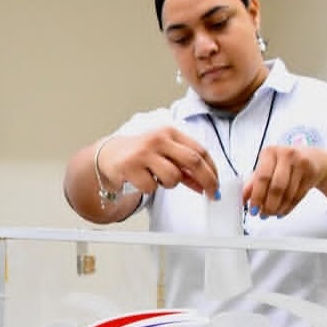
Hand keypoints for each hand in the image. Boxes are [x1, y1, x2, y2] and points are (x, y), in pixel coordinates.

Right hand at [96, 127, 218, 197]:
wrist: (110, 155)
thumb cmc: (141, 155)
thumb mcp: (165, 156)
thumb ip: (185, 168)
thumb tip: (205, 184)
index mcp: (170, 132)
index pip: (200, 150)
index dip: (212, 170)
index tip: (216, 185)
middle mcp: (158, 139)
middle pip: (193, 161)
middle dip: (206, 180)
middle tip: (210, 194)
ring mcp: (144, 152)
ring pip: (173, 177)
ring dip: (169, 184)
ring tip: (156, 178)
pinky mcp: (131, 166)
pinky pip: (152, 187)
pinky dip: (150, 188)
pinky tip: (141, 179)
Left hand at [242, 145, 326, 216]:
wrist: (313, 158)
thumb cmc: (284, 163)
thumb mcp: (266, 168)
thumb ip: (252, 182)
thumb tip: (241, 198)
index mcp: (270, 152)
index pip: (262, 177)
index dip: (257, 196)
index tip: (253, 209)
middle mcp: (286, 155)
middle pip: (276, 187)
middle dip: (269, 205)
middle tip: (263, 215)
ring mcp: (301, 163)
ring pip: (288, 194)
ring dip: (278, 208)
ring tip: (272, 214)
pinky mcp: (312, 173)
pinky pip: (298, 196)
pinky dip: (288, 207)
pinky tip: (282, 211)